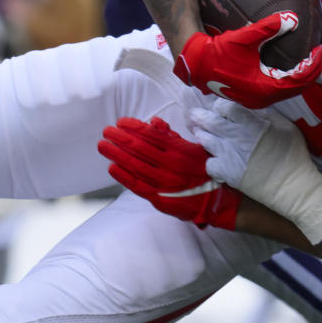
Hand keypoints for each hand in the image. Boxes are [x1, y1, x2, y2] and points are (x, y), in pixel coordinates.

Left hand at [97, 117, 239, 227]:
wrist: (217, 200)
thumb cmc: (206, 171)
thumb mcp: (196, 148)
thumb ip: (173, 136)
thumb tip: (154, 123)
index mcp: (181, 150)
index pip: (152, 135)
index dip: (134, 127)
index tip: (121, 122)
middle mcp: (171, 165)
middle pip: (139, 148)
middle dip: (120, 138)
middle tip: (107, 130)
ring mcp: (164, 183)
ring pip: (135, 165)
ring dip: (116, 154)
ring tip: (103, 145)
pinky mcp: (160, 198)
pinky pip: (137, 186)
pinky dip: (123, 176)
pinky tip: (112, 167)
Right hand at [173, 11, 321, 108]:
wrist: (196, 65)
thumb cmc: (218, 52)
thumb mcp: (243, 37)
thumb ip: (268, 28)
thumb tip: (292, 18)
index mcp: (264, 88)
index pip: (298, 80)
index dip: (312, 66)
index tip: (320, 51)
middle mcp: (263, 98)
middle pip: (297, 88)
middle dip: (310, 72)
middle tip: (319, 55)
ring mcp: (257, 99)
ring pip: (288, 91)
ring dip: (300, 77)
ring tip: (308, 60)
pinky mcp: (252, 95)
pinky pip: (278, 89)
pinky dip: (288, 79)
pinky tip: (290, 66)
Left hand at [188, 99, 321, 243]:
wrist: (292, 186)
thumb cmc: (293, 154)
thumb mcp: (286, 126)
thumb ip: (266, 115)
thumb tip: (251, 108)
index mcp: (250, 123)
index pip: (225, 106)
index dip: (220, 105)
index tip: (221, 107)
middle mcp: (235, 136)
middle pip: (210, 121)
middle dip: (200, 116)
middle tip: (194, 114)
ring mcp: (228, 155)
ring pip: (205, 140)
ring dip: (201, 133)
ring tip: (199, 131)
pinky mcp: (226, 173)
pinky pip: (209, 163)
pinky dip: (210, 159)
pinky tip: (215, 158)